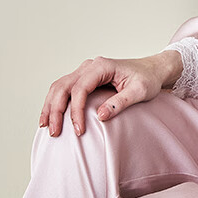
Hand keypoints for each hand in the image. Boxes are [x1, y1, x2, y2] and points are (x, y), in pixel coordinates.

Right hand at [39, 52, 181, 137]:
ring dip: (50, 106)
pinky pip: (64, 89)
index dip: (76, 110)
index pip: (80, 88)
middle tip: (54, 132)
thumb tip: (100, 116)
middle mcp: (90, 66)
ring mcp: (85, 71)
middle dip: (55, 110)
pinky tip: (51, 117)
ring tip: (46, 126)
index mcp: (102, 66)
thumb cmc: (147, 79)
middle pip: (63, 86)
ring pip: (59, 86)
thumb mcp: (140, 92)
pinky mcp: (84, 78)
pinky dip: (55, 102)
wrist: (152, 70)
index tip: (78, 129)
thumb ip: (120, 102)